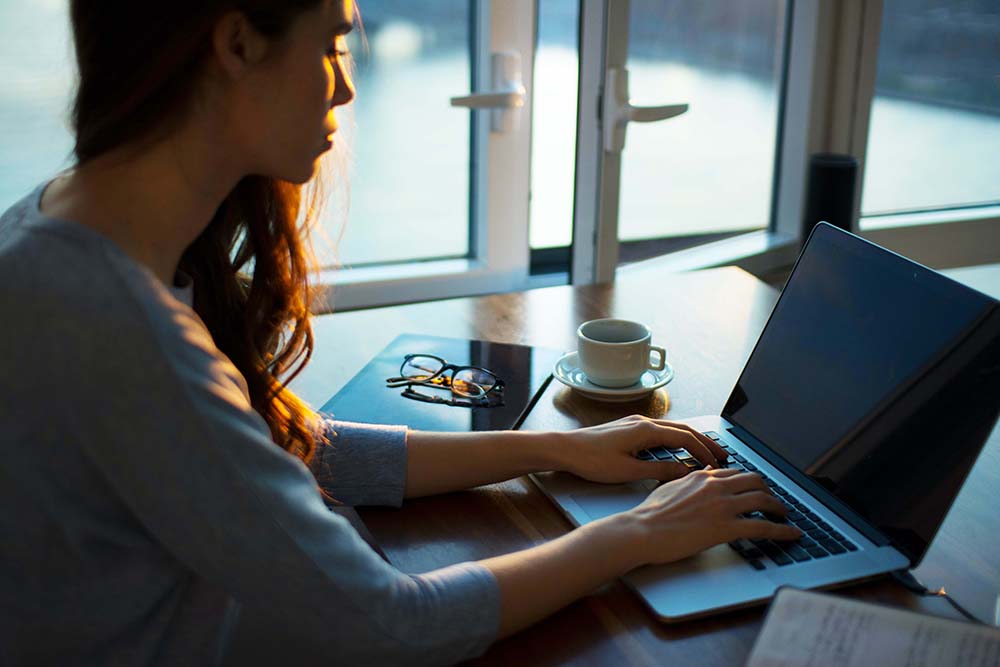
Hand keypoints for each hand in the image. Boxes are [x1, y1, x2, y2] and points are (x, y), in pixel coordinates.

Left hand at [556, 415, 729, 483]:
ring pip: (672, 429)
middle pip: (683, 429)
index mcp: (646, 430)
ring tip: (705, 452)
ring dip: (691, 440)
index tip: (718, 464)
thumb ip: (659, 471)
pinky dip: (675, 440)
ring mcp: (635, 423)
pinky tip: (678, 450)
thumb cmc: (591, 459)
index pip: (685, 438)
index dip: (704, 451)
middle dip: (705, 442)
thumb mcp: (628, 471)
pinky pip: (660, 431)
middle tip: (723, 454)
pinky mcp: (628, 428)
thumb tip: (685, 472)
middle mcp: (643, 422)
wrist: (565, 448)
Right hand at [623, 467, 801, 566]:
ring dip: (779, 508)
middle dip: (769, 490)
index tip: (755, 488)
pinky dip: (783, 531)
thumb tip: (701, 474)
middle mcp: (716, 486)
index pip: (735, 473)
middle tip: (774, 500)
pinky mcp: (726, 527)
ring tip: (785, 516)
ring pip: (763, 499)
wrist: (642, 531)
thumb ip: (689, 480)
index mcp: (702, 477)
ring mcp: (723, 506)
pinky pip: (763, 527)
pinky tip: (792, 535)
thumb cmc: (650, 514)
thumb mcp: (669, 487)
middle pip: (754, 481)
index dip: (749, 481)